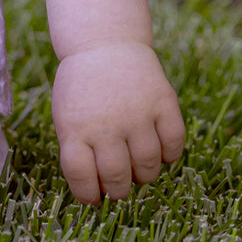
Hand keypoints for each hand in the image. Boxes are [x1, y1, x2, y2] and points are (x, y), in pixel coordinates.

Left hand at [52, 41, 185, 202]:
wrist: (103, 42)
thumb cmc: (82, 89)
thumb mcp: (66, 116)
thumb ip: (79, 152)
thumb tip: (97, 194)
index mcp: (74, 126)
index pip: (81, 176)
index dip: (88, 195)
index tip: (94, 199)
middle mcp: (105, 123)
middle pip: (117, 178)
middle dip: (118, 191)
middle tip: (118, 186)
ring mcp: (136, 113)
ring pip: (148, 167)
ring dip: (143, 174)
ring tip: (136, 164)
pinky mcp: (163, 102)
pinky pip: (174, 146)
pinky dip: (169, 155)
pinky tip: (157, 147)